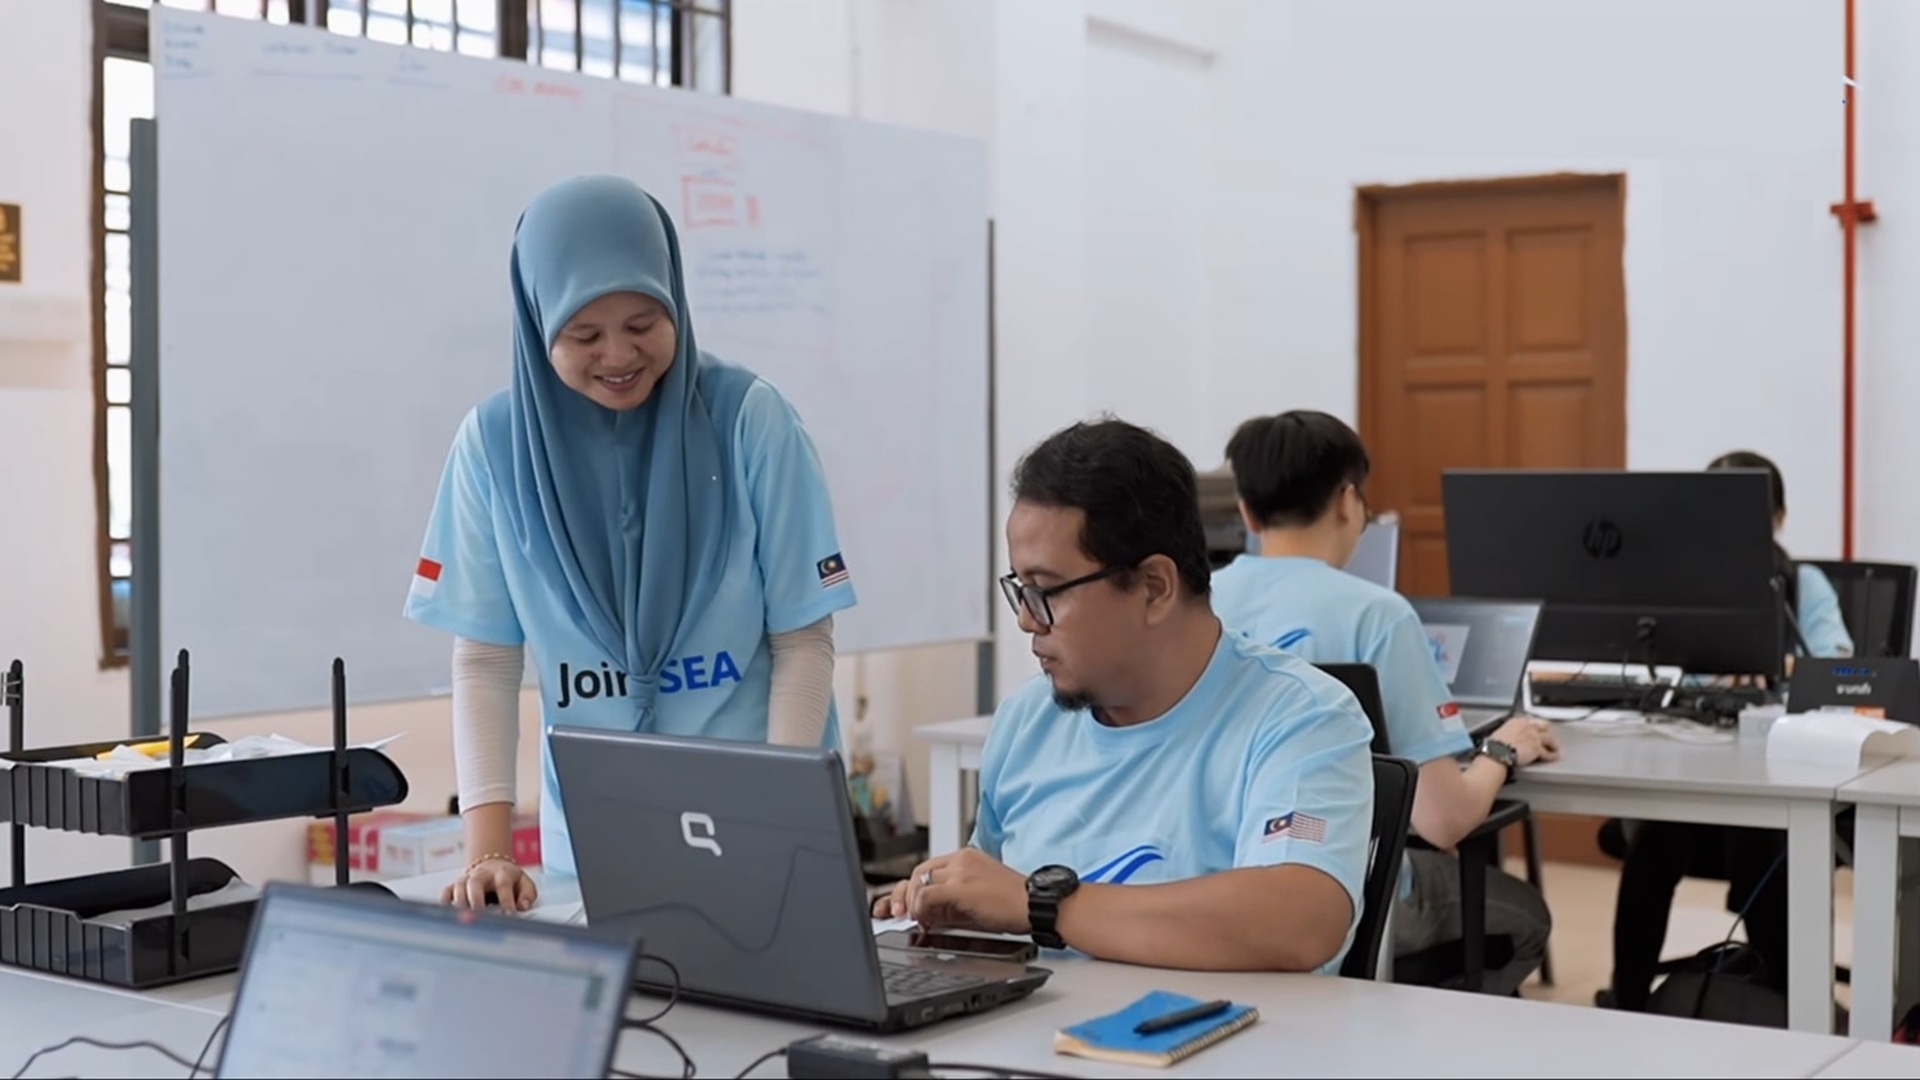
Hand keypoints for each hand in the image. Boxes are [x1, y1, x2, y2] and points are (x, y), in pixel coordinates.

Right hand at [442, 856, 536, 911]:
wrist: (492, 864)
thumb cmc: (509, 878)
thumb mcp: (524, 883)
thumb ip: (527, 895)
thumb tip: (523, 906)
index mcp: (502, 873)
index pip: (503, 885)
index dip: (506, 900)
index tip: (508, 915)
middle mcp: (482, 875)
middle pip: (475, 883)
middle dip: (476, 900)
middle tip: (478, 916)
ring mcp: (467, 879)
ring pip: (459, 887)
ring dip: (460, 903)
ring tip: (464, 918)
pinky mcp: (456, 885)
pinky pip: (446, 891)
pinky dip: (445, 902)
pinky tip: (447, 913)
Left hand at [870, 848, 1029, 933]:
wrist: (1037, 905)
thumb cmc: (1012, 905)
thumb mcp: (975, 899)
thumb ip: (950, 902)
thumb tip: (925, 915)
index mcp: (965, 858)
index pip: (926, 868)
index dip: (910, 889)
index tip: (903, 907)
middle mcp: (961, 860)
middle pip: (917, 873)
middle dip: (904, 897)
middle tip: (904, 917)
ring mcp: (960, 871)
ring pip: (918, 883)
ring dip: (913, 905)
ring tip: (923, 921)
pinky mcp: (961, 886)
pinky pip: (926, 896)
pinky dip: (921, 910)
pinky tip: (929, 922)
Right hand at [1492, 715, 1560, 766]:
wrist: (1498, 752)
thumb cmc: (1496, 744)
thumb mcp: (1501, 731)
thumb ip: (1510, 730)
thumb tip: (1510, 735)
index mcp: (1519, 721)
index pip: (1532, 720)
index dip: (1536, 725)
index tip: (1537, 728)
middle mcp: (1529, 727)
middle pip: (1544, 727)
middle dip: (1547, 731)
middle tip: (1548, 735)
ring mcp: (1535, 737)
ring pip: (1549, 739)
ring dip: (1553, 744)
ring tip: (1554, 747)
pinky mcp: (1538, 749)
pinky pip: (1548, 753)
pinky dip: (1552, 756)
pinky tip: (1554, 757)